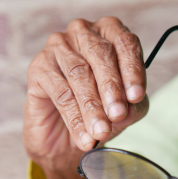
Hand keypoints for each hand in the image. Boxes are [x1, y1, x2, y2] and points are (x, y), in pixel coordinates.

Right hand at [23, 17, 148, 178]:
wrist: (72, 142)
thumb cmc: (106, 120)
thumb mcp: (129, 111)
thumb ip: (136, 102)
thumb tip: (136, 101)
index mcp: (112, 38)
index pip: (126, 43)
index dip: (133, 71)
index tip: (138, 99)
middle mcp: (84, 36)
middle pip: (101, 56)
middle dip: (113, 89)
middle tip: (119, 117)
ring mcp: (59, 49)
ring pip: (79, 73)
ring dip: (93, 105)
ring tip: (102, 132)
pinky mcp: (39, 69)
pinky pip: (59, 90)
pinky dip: (74, 114)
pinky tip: (85, 135)